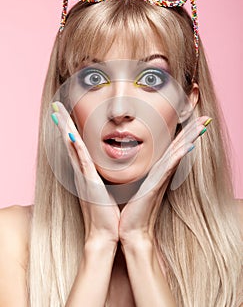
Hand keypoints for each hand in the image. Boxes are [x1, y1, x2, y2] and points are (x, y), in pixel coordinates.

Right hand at [51, 102, 119, 246]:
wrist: (106, 234)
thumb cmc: (108, 215)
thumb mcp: (105, 192)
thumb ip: (103, 179)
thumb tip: (108, 170)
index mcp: (86, 174)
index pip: (76, 147)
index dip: (70, 130)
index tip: (67, 115)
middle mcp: (82, 173)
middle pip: (69, 143)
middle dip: (63, 125)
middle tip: (57, 107)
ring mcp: (84, 178)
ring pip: (72, 148)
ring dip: (65, 130)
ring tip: (59, 113)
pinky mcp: (90, 184)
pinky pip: (82, 162)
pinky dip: (76, 148)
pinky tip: (71, 136)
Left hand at [118, 116, 210, 245]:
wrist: (131, 230)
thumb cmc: (131, 209)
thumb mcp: (132, 186)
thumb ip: (136, 175)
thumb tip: (130, 164)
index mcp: (156, 172)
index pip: (172, 148)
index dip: (182, 134)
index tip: (192, 120)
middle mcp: (162, 173)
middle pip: (180, 147)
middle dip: (192, 131)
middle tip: (205, 117)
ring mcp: (162, 178)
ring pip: (178, 153)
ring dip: (190, 138)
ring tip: (202, 124)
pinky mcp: (158, 185)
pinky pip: (170, 167)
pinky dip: (180, 155)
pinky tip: (188, 145)